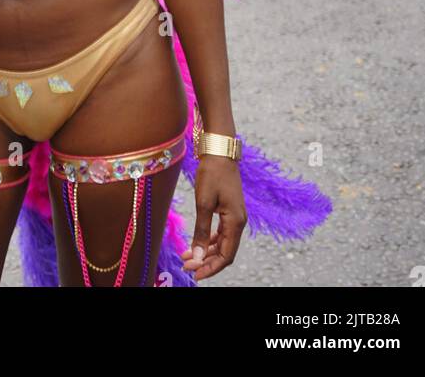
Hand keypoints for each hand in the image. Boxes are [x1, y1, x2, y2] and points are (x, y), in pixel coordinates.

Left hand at [181, 156, 246, 280]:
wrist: (219, 151)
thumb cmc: (212, 175)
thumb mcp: (204, 203)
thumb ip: (201, 232)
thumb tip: (197, 256)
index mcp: (236, 222)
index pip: (226, 256)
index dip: (211, 268)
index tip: (195, 274)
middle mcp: (238, 222)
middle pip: (224, 251)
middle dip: (205, 261)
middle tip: (186, 265)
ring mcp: (234, 216)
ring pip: (221, 243)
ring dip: (205, 251)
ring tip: (186, 256)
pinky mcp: (228, 210)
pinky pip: (220, 232)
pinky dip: (208, 240)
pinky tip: (195, 243)